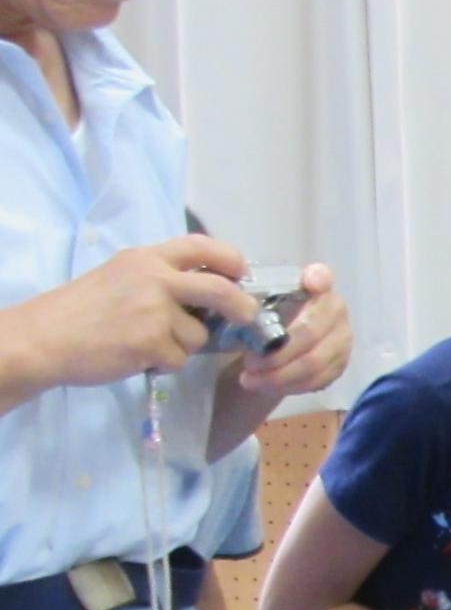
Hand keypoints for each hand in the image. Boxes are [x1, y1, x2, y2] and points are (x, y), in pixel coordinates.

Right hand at [14, 233, 252, 385]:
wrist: (44, 338)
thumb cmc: (81, 310)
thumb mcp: (120, 276)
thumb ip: (160, 278)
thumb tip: (209, 294)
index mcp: (146, 258)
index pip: (200, 246)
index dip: (230, 259)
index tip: (242, 273)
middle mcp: (154, 279)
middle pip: (220, 289)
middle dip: (242, 306)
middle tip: (246, 317)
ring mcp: (155, 311)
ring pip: (199, 335)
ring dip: (183, 346)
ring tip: (146, 343)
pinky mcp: (152, 343)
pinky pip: (179, 359)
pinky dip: (164, 363)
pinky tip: (137, 356)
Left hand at [234, 262, 351, 401]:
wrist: (280, 342)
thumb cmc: (264, 316)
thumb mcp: (253, 302)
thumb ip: (250, 296)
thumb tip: (232, 304)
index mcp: (315, 284)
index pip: (322, 276)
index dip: (318, 280)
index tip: (309, 282)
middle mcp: (335, 308)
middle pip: (309, 332)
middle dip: (276, 352)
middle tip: (248, 363)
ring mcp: (342, 338)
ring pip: (313, 362)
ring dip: (279, 375)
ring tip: (251, 380)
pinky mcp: (340, 364)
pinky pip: (317, 380)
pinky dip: (290, 386)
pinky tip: (268, 386)